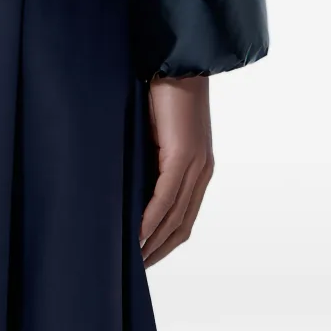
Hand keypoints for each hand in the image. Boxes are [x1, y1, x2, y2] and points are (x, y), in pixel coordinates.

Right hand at [140, 76, 213, 267]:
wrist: (179, 62)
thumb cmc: (164, 92)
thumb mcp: (157, 133)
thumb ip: (150, 158)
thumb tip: (129, 181)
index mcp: (198, 168)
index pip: (184, 217)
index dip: (165, 241)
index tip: (144, 257)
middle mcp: (201, 171)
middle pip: (182, 225)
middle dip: (159, 249)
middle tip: (135, 269)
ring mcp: (195, 165)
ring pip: (174, 216)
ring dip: (153, 241)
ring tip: (133, 259)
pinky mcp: (183, 155)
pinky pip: (166, 197)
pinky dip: (151, 218)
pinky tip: (137, 233)